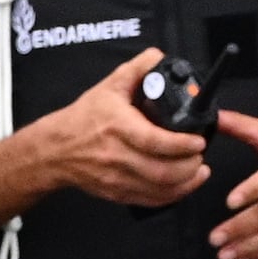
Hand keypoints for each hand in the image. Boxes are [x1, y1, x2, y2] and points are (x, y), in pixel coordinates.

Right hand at [25, 59, 214, 210]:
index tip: (199, 141)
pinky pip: (149, 200)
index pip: (154, 141)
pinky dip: (171, 196)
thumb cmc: (83, 118)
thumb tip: (161, 58)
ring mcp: (116, 178)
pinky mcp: (117, 193)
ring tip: (199, 170)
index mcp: (118, 127)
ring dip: (185, 183)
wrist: (56, 150)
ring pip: (159, 189)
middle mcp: (117, 156)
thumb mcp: (110, 85)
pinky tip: (183, 185)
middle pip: (161, 171)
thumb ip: (139, 68)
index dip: (181, 145)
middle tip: (201, 155)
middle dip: (189, 166)